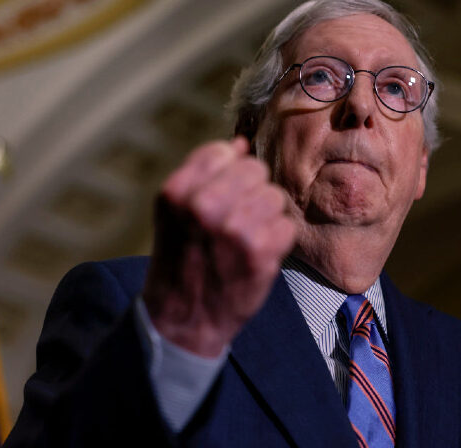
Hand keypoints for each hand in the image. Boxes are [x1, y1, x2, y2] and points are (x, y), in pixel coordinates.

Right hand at [143, 137, 295, 356]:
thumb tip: (239, 143)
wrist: (184, 317)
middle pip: (255, 170)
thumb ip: (202, 173)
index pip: (225, 152)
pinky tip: (256, 254)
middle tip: (235, 221)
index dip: (230, 172)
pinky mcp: (262, 251)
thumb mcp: (174, 210)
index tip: (223, 195)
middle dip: (251, 192)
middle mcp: (205, 205)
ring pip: (275, 196)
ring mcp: (235, 228)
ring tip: (244, 239)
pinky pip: (286, 225)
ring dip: (266, 217)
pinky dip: (277, 241)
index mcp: (178, 190)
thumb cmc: (182, 259)